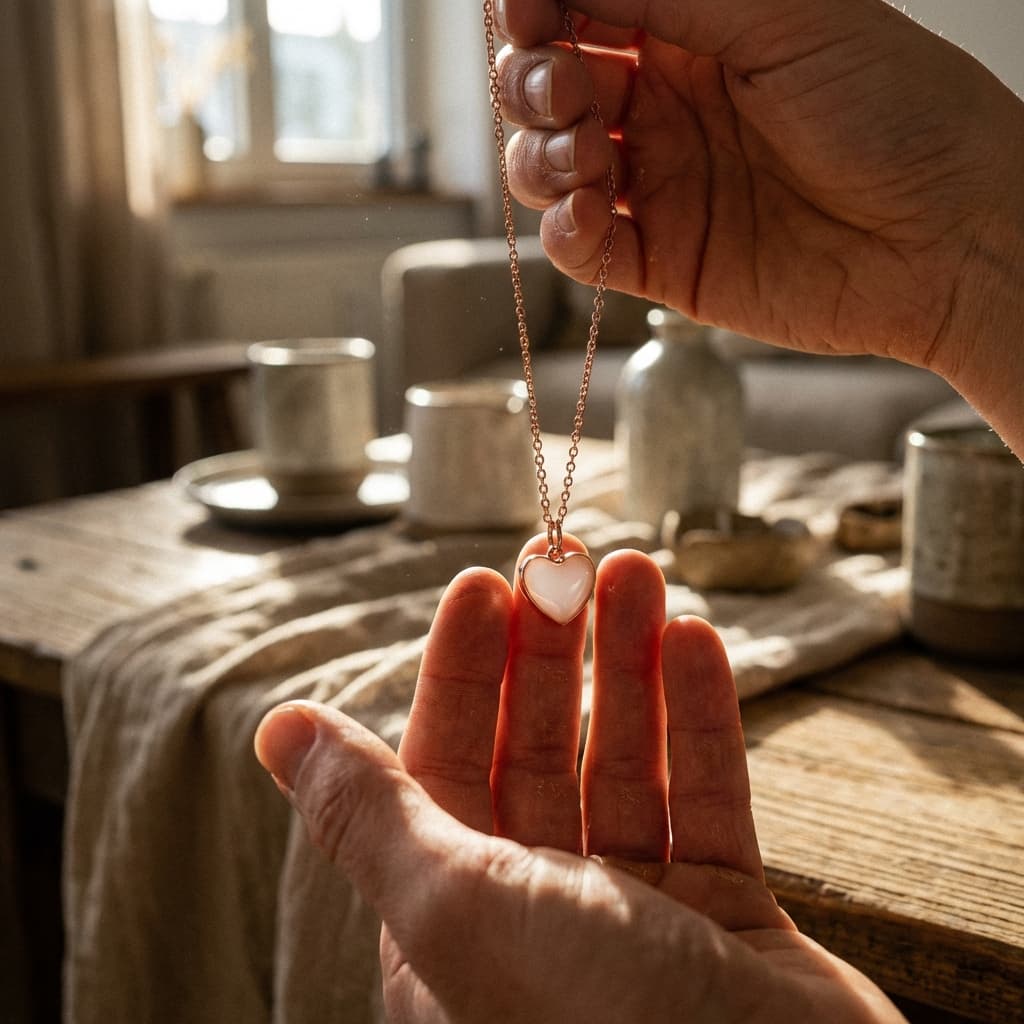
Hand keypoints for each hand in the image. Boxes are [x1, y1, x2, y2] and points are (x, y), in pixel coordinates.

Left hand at [256, 536, 904, 1022]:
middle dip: (552, 649)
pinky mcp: (725, 912)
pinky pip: (707, 795)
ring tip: (640, 574)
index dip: (462, 668)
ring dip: (632, 663)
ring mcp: (638, 912)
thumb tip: (278, 729)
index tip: (484, 583)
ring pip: (627, 759)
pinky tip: (693, 642)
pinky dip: (701, 719)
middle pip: (540, 748)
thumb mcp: (459, 910)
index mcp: (454, 920)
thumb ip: (370, 817)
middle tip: (569, 559)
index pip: (445, 763)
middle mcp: (540, 913)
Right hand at [494, 0, 1023, 455]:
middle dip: (532, 83)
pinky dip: (563, 234)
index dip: (537, 11)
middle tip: (562, 87)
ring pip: (548, 169)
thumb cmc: (897, 111)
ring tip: (582, 156)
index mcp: (694, 35)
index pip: (581, 12)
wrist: (948, 236)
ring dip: (539, 157)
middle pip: (549, 89)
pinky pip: (581, 250)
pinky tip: (586, 216)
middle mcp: (666, 108)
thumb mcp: (786, 19)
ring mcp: (661, 188)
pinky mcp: (663, 262)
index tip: (526, 13)